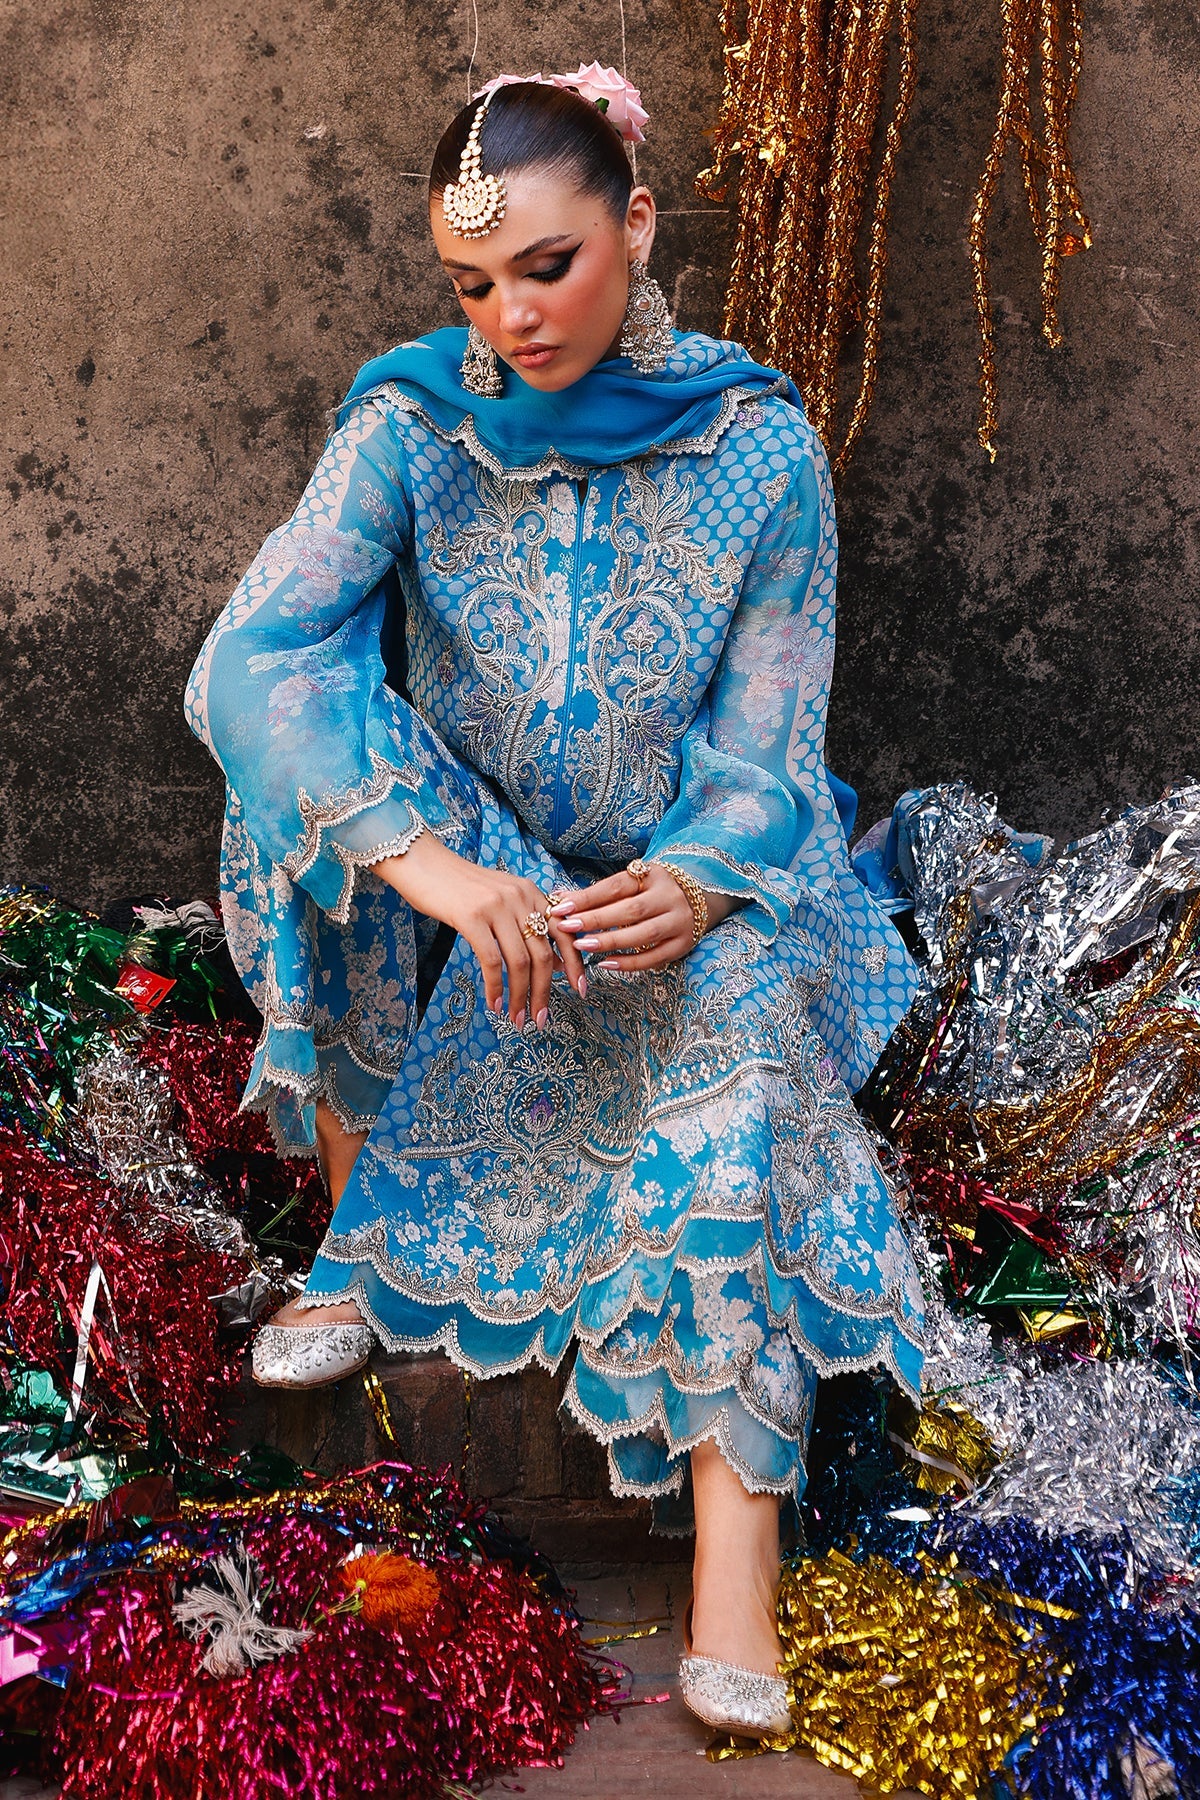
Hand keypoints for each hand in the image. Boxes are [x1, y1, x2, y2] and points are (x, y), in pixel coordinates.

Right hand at [370, 834, 584, 1026]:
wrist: (423, 863)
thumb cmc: (460, 887)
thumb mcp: (502, 901)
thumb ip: (527, 926)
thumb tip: (553, 964)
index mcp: (532, 893)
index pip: (564, 932)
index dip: (575, 963)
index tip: (580, 989)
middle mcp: (520, 898)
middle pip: (542, 954)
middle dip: (544, 992)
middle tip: (540, 1019)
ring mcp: (496, 907)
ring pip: (520, 962)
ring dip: (520, 996)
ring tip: (517, 1019)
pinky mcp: (471, 917)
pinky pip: (491, 961)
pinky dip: (495, 988)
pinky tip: (494, 1004)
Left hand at [549, 862, 737, 971]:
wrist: (700, 898)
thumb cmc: (652, 892)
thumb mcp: (630, 885)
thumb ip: (597, 894)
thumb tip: (559, 898)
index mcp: (652, 876)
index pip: (616, 887)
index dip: (587, 898)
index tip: (561, 907)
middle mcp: (669, 897)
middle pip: (630, 910)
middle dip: (596, 919)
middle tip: (567, 928)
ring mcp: (679, 921)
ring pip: (644, 934)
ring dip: (611, 941)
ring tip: (583, 946)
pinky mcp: (683, 944)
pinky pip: (654, 957)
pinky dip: (629, 963)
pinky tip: (606, 963)